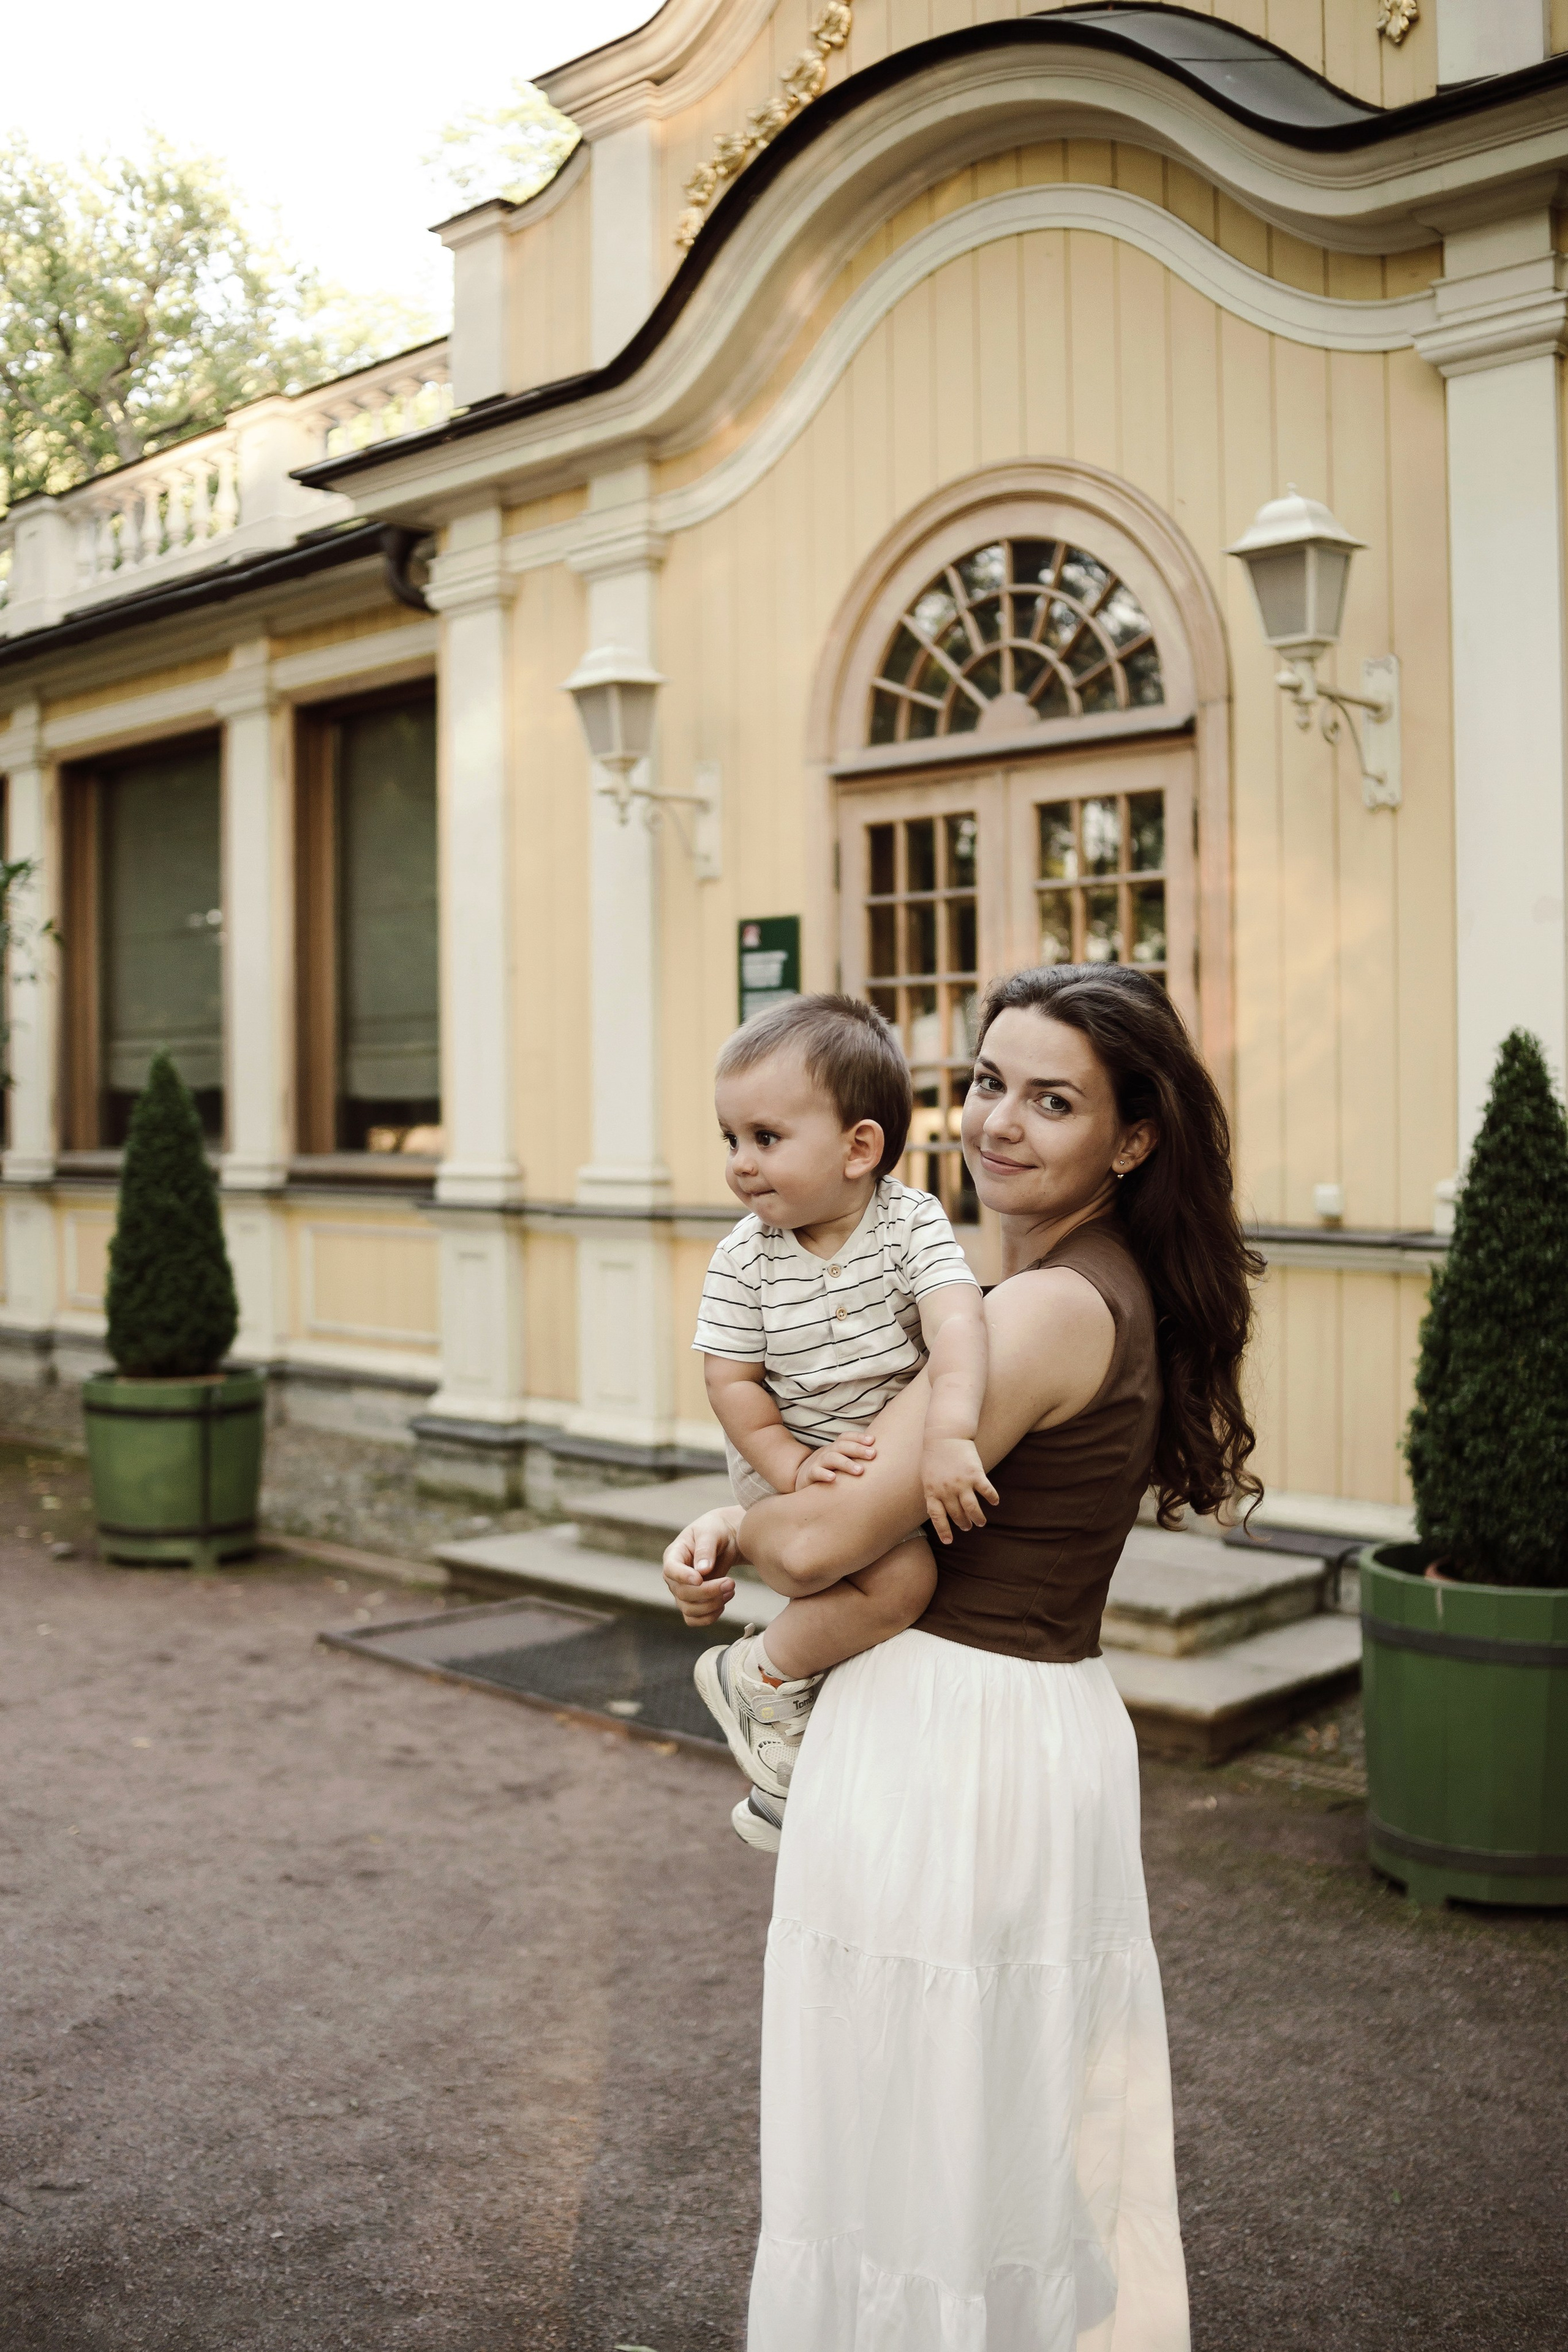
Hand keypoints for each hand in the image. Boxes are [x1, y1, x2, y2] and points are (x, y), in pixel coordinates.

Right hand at [662, 1507, 743, 1626]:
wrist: (726, 1539)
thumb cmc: (716, 1530)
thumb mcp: (711, 1532)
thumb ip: (705, 1549)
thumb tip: (703, 1571)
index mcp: (674, 1554)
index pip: (670, 1570)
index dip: (683, 1577)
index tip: (701, 1579)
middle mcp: (674, 1576)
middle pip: (682, 1593)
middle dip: (708, 1592)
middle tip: (731, 1583)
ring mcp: (682, 1591)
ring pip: (689, 1609)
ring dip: (712, 1604)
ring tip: (731, 1590)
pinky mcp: (692, 1603)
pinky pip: (694, 1619)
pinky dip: (709, 1616)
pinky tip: (723, 1602)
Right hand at [795, 1435, 876, 1488]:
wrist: (801, 1477)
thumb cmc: (829, 1468)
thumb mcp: (840, 1458)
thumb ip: (856, 1456)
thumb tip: (883, 1455)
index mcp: (836, 1447)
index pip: (846, 1437)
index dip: (858, 1437)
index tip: (873, 1441)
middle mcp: (828, 1452)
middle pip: (842, 1446)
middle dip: (858, 1449)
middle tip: (873, 1454)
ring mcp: (818, 1462)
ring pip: (831, 1458)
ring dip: (846, 1463)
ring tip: (860, 1471)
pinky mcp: (810, 1475)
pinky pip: (816, 1473)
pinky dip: (824, 1474)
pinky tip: (833, 1478)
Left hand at [921, 1435, 998, 1545]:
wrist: (945, 1435)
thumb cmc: (934, 1456)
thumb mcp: (927, 1476)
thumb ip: (933, 1493)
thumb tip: (938, 1510)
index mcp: (932, 1491)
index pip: (937, 1517)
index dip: (943, 1530)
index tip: (949, 1541)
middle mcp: (946, 1490)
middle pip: (957, 1514)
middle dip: (963, 1523)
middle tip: (968, 1527)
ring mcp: (961, 1483)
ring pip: (972, 1509)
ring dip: (977, 1518)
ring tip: (980, 1522)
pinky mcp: (975, 1474)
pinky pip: (986, 1491)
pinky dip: (992, 1498)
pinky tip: (994, 1502)